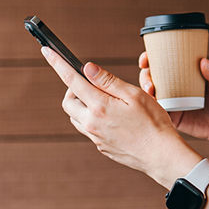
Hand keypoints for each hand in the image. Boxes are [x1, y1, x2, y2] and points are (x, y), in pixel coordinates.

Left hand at [41, 48, 201, 188]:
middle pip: (68, 102)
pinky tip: (111, 117)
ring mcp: (95, 137)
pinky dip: (91, 118)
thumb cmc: (153, 123)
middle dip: (73, 89)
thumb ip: (108, 81)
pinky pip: (87, 129)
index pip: (71, 80)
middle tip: (90, 83)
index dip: (57, 63)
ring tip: (104, 100)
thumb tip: (86, 68)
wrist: (161, 156)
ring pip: (75, 117)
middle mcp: (92, 123)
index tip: (47, 51)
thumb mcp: (134, 95)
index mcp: (99, 106)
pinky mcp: (101, 146)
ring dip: (81, 105)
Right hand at [138, 52, 208, 153]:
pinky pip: (158, 113)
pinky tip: (150, 108)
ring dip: (145, 93)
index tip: (146, 59)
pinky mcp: (174, 118)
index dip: (149, 59)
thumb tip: (204, 61)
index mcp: (183, 74)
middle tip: (150, 82)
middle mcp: (174, 87)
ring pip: (152, 95)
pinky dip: (152, 110)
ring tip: (151, 93)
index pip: (161, 63)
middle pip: (152, 78)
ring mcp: (172, 103)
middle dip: (145, 77)